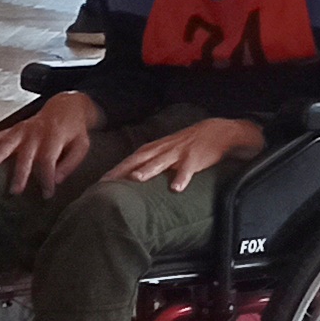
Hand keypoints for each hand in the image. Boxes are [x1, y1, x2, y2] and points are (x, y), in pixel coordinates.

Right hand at [0, 92, 97, 194]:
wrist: (66, 106)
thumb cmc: (74, 131)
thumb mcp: (82, 146)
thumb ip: (70, 163)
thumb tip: (57, 180)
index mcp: (55, 138)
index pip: (49, 161)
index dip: (46, 178)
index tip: (46, 194)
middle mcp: (37, 133)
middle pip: (27, 154)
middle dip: (20, 173)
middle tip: (14, 191)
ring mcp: (24, 129)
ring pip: (10, 141)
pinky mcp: (16, 128)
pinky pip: (2, 134)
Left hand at [112, 115, 266, 190]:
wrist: (219, 131)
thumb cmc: (192, 143)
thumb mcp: (170, 149)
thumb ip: (155, 160)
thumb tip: (137, 176)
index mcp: (157, 147)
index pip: (132, 158)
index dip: (117, 169)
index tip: (100, 182)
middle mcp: (165, 148)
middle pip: (140, 158)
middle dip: (124, 169)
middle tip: (107, 182)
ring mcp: (180, 153)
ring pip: (162, 161)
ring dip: (149, 169)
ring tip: (137, 179)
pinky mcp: (196, 158)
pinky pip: (189, 169)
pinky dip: (182, 178)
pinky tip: (176, 189)